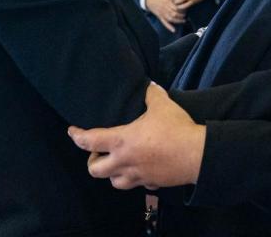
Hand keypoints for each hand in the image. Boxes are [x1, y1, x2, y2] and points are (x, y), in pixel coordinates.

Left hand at [68, 83, 204, 189]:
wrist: (197, 155)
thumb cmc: (176, 129)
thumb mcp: (162, 105)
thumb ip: (151, 94)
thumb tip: (149, 85)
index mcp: (122, 141)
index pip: (89, 141)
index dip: (77, 136)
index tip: (72, 132)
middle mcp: (125, 162)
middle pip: (95, 170)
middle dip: (93, 161)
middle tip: (100, 152)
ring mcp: (138, 176)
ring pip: (114, 182)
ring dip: (112, 174)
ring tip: (118, 163)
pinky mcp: (152, 183)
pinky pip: (139, 186)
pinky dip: (137, 179)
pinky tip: (143, 171)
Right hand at [145, 0, 185, 31]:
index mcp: (167, 1)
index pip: (176, 7)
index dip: (182, 9)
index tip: (186, 9)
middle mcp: (165, 7)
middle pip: (174, 14)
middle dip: (181, 15)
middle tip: (185, 15)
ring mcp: (162, 12)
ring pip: (170, 19)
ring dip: (178, 21)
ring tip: (183, 21)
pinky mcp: (159, 16)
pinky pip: (164, 22)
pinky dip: (169, 27)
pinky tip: (174, 30)